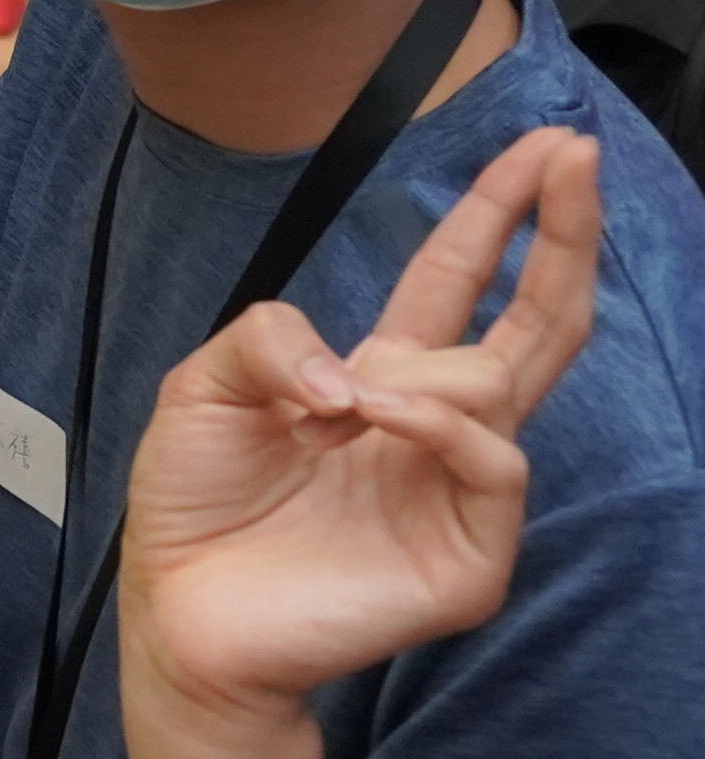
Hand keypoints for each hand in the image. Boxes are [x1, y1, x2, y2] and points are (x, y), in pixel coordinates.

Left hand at [123, 128, 603, 721]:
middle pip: (529, 324)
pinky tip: (378, 414)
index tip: (543, 149)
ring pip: (508, 388)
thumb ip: (268, 338)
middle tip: (579, 157)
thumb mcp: (201, 385)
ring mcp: (457, 495)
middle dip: (559, 238)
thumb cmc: (193, 502)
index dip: (499, 216)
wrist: (178, 609)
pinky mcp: (468, 558)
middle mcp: (430, 430)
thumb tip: (354, 370)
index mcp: (378, 381)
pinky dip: (440, 424)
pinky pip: (492, 464)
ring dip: (438, 366)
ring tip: (358, 394)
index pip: (459, 283)